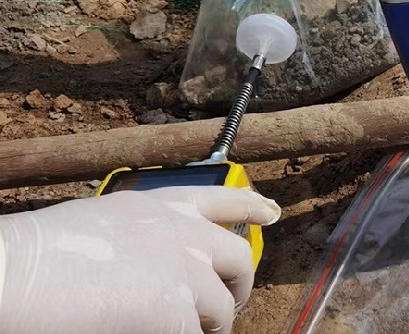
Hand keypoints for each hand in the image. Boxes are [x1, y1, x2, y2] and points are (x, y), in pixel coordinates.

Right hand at [0, 186, 280, 333]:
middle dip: (238, 284)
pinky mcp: (179, 313)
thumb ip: (142, 239)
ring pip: (222, 308)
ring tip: (193, 332)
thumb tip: (156, 270)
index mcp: (163, 205)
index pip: (222, 199)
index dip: (251, 208)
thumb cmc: (42, 253)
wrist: (18, 273)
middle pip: (238, 258)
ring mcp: (188, 271)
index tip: (271, 213)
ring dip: (210, 324)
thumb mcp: (104, 226)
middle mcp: (185, 232)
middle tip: (229, 305)